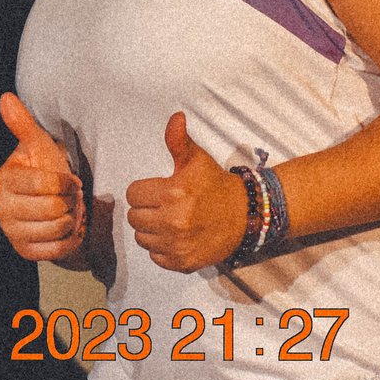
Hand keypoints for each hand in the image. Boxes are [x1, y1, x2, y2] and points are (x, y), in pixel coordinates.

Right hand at [0, 93, 85, 262]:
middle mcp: (1, 207)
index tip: (67, 181)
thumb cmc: (44, 171)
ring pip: (58, 229)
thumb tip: (6, 97)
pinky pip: (58, 249)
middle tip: (69, 198)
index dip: (66, 183)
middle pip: (54, 209)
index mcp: (3, 179)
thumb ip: (22, 123)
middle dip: (71, 203)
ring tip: (68, 212)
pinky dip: (70, 239)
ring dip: (72, 220)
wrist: (48, 205)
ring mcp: (11, 231)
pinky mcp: (24, 251)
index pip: (46, 185)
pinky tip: (66, 229)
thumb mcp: (38, 145)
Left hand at [124, 112, 247, 271]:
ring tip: (169, 222)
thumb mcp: (196, 160)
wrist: (247, 215)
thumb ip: (178, 140)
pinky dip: (161, 249)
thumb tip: (175, 117)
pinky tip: (176, 238)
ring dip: (151, 231)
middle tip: (163, 206)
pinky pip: (155, 257)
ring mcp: (178, 244)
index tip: (159, 191)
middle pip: (134, 217)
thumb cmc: (216, 185)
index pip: (132, 194)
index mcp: (172, 193)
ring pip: (142, 238)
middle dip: (145, 210)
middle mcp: (173, 221)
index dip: (143, 191)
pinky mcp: (184, 263)